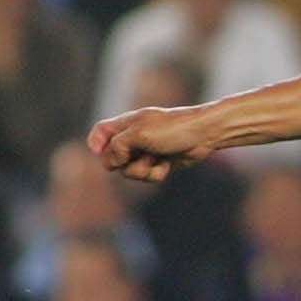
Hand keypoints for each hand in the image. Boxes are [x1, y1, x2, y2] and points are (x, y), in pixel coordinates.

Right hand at [88, 105, 216, 181]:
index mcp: (126, 124)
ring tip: (156, 159)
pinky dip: (156, 173)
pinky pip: (147, 176)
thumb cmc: (172, 129)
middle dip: (124, 163)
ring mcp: (147, 152)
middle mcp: (134, 138)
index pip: (101, 132)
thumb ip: (118, 147)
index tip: (98, 152)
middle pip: (113, 158)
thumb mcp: (139, 134)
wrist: (204, 135)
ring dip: (142, 170)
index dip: (96, 143)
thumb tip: (108, 163)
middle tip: (139, 156)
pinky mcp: (159, 164)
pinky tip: (167, 164)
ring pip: (130, 171)